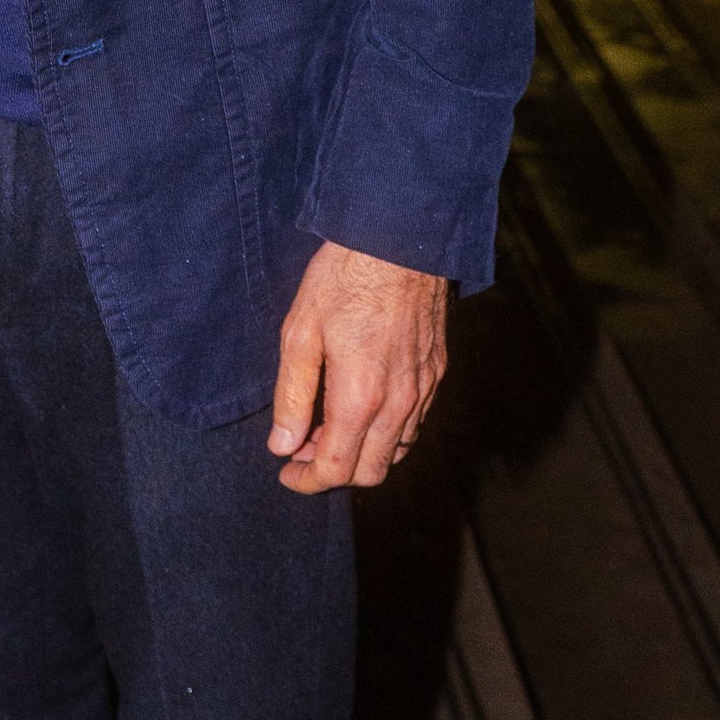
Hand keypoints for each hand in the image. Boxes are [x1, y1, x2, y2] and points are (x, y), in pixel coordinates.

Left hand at [268, 241, 448, 492]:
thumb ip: (292, 397)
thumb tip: (282, 446)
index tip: (286, 474)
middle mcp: (400, 402)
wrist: (401, 237)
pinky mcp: (437, 371)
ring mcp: (424, 388)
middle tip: (303, 447)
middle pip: (371, 472)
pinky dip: (387, 431)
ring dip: (362, 452)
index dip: (308, 482)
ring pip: (398, 451)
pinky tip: (362, 405)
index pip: (338, 469)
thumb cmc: (345, 279)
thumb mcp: (300, 333)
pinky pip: (415, 423)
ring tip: (328, 424)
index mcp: (360, 397)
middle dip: (334, 472)